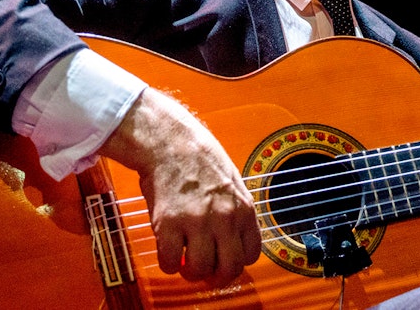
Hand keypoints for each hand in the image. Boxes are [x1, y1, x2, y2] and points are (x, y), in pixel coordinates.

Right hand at [100, 87, 261, 284]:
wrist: (171, 142)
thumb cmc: (201, 158)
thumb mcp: (233, 183)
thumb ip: (236, 212)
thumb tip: (234, 239)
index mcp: (243, 208)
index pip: (251, 254)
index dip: (236, 263)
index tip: (224, 261)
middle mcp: (224, 218)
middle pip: (228, 269)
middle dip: (216, 277)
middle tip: (205, 271)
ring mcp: (197, 222)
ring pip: (199, 270)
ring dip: (190, 272)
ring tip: (184, 260)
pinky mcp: (169, 224)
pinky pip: (170, 261)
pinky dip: (168, 263)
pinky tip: (168, 252)